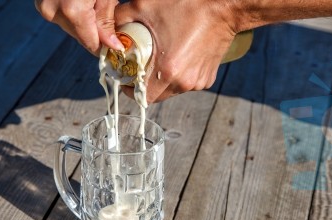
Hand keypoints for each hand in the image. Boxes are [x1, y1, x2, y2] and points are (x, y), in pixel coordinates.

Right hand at [35, 0, 123, 54]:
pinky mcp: (42, 5)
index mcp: (72, 11)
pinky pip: (63, 18)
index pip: (91, 43)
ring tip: (93, 3)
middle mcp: (53, 12)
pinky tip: (83, 2)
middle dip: (96, 32)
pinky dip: (75, 15)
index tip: (116, 47)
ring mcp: (45, 8)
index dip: (105, 46)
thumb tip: (114, 46)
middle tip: (107, 15)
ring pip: (72, 28)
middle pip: (81, 37)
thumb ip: (107, 22)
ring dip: (86, 23)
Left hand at [114, 0, 236, 102]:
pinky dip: (178, 75)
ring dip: (162, 80)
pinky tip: (179, 57)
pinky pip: (186, 84)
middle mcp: (184, 81)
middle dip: (145, 85)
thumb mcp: (145, 6)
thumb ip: (119, 20)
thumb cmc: (187, 5)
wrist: (223, 7)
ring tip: (161, 59)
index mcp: (168, 69)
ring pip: (172, 91)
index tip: (128, 79)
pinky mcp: (207, 79)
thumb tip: (109, 32)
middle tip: (141, 68)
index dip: (131, 91)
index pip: (143, 97)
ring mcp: (198, 82)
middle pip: (157, 96)